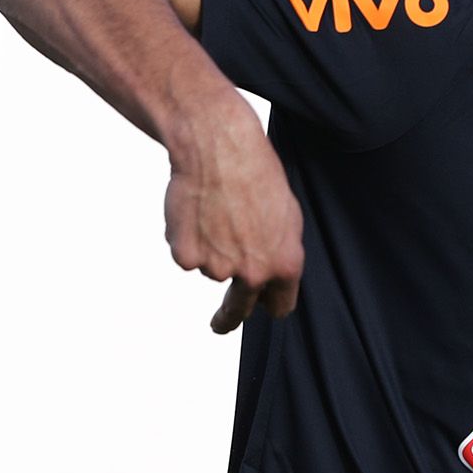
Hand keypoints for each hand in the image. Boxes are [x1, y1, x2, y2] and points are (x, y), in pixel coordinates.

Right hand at [162, 96, 303, 332]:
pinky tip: (194, 211)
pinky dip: (185, 238)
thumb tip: (270, 274)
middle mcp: (253, 273)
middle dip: (228, 319)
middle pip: (239, 309)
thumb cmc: (256, 174)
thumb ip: (279, 252)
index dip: (269, 306)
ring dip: (209, 249)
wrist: (219, 148)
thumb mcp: (286, 216)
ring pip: (210, 268)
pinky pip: (186, 255)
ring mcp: (218, 267)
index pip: (280, 306)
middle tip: (219, 323)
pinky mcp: (187, 257)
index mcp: (285, 264)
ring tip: (215, 211)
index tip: (259, 310)